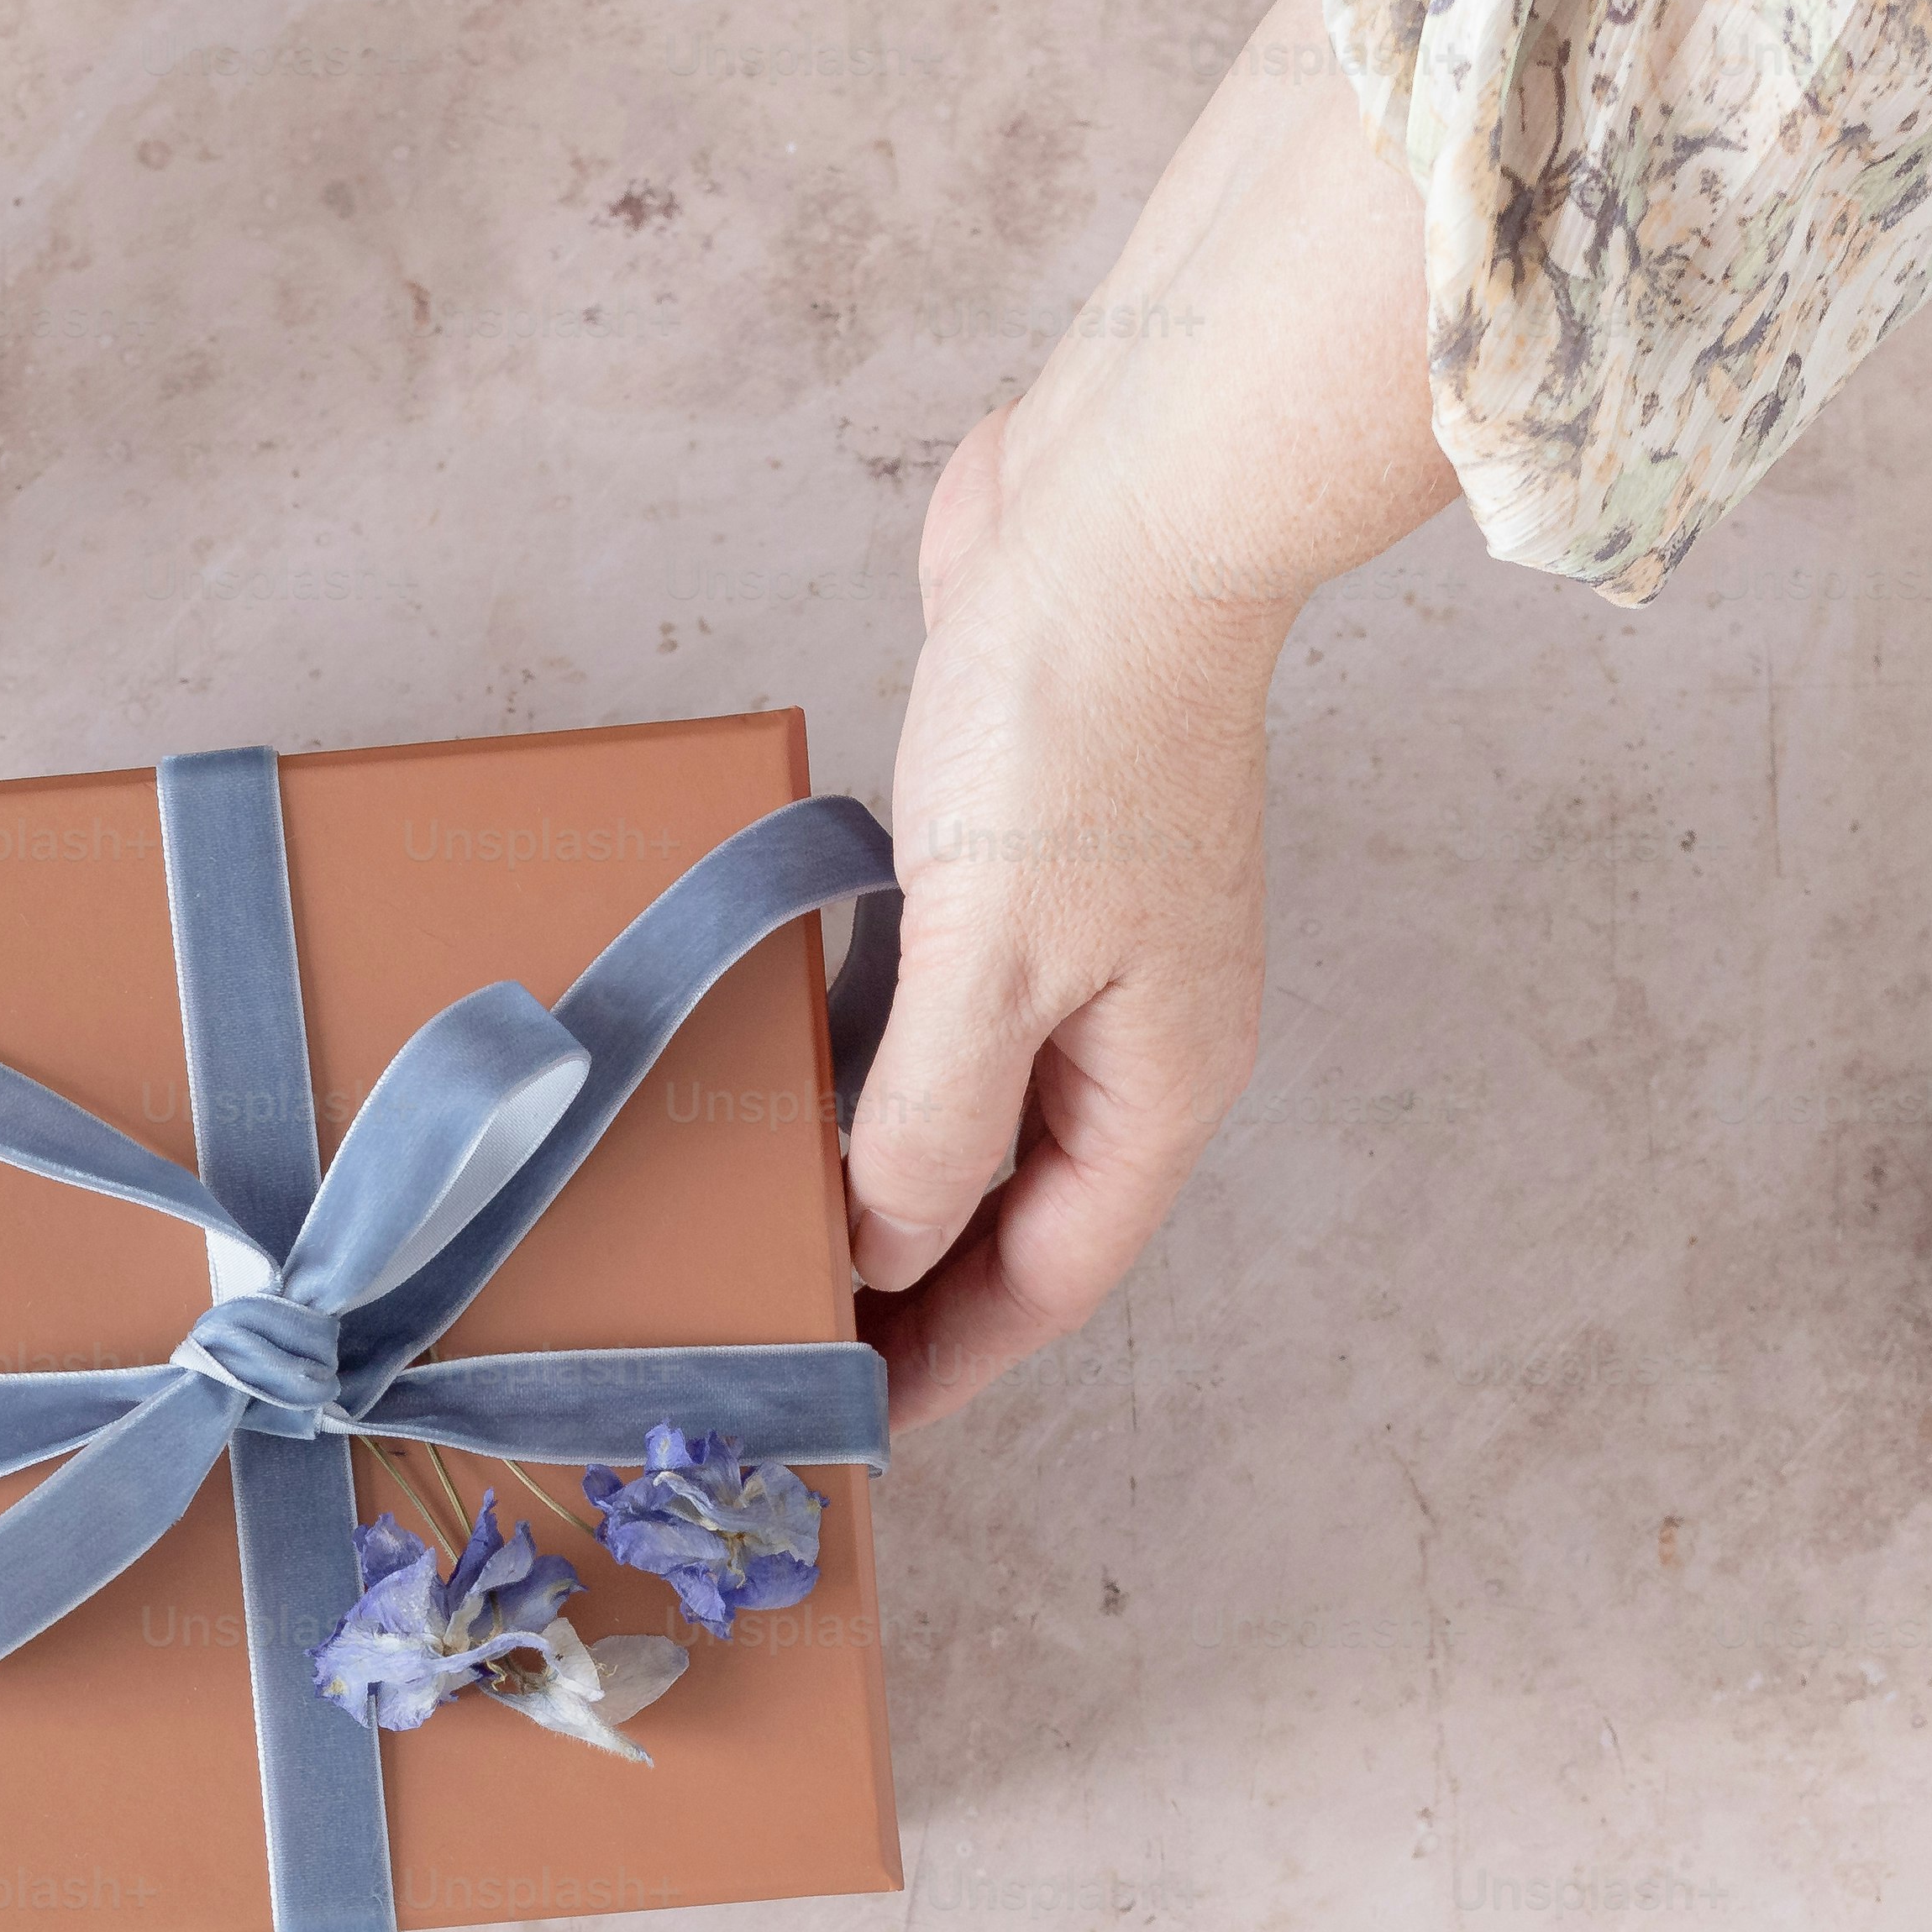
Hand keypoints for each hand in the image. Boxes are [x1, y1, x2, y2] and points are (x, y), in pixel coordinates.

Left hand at [849, 0, 1459, 1424]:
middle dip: (914, 1290)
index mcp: (1159, 1077)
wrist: (1125, 504)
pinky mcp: (1026, 863)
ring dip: (886, 1176)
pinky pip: (945, 1007)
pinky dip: (875, 1060)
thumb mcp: (987, 956)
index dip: (952, 1360)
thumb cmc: (1074, 725)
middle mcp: (1137, 1029)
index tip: (855, 1427)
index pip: (1051, 1275)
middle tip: (790, 1350)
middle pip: (1017, 1209)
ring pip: (976, 1109)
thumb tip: (888, 1252)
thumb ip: (933, 1124)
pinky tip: (789, 1085)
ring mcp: (1088, 946)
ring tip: (772, 1241)